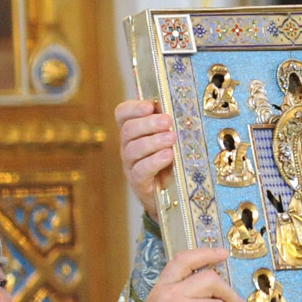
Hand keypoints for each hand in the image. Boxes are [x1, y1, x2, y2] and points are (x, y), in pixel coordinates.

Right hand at [116, 99, 175, 220]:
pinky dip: (155, 161)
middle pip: (128, 130)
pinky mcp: (138, 182)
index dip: (133, 108)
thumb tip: (178, 109)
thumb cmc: (171, 162)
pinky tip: (168, 155)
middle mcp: (127, 147)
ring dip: (154, 141)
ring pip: (134, 149)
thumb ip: (168, 125)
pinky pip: (141, 169)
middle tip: (167, 121)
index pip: (122, 114)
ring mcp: (131, 165)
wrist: (171, 195)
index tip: (150, 106)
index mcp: (133, 132)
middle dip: (149, 123)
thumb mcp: (170, 141)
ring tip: (172, 138)